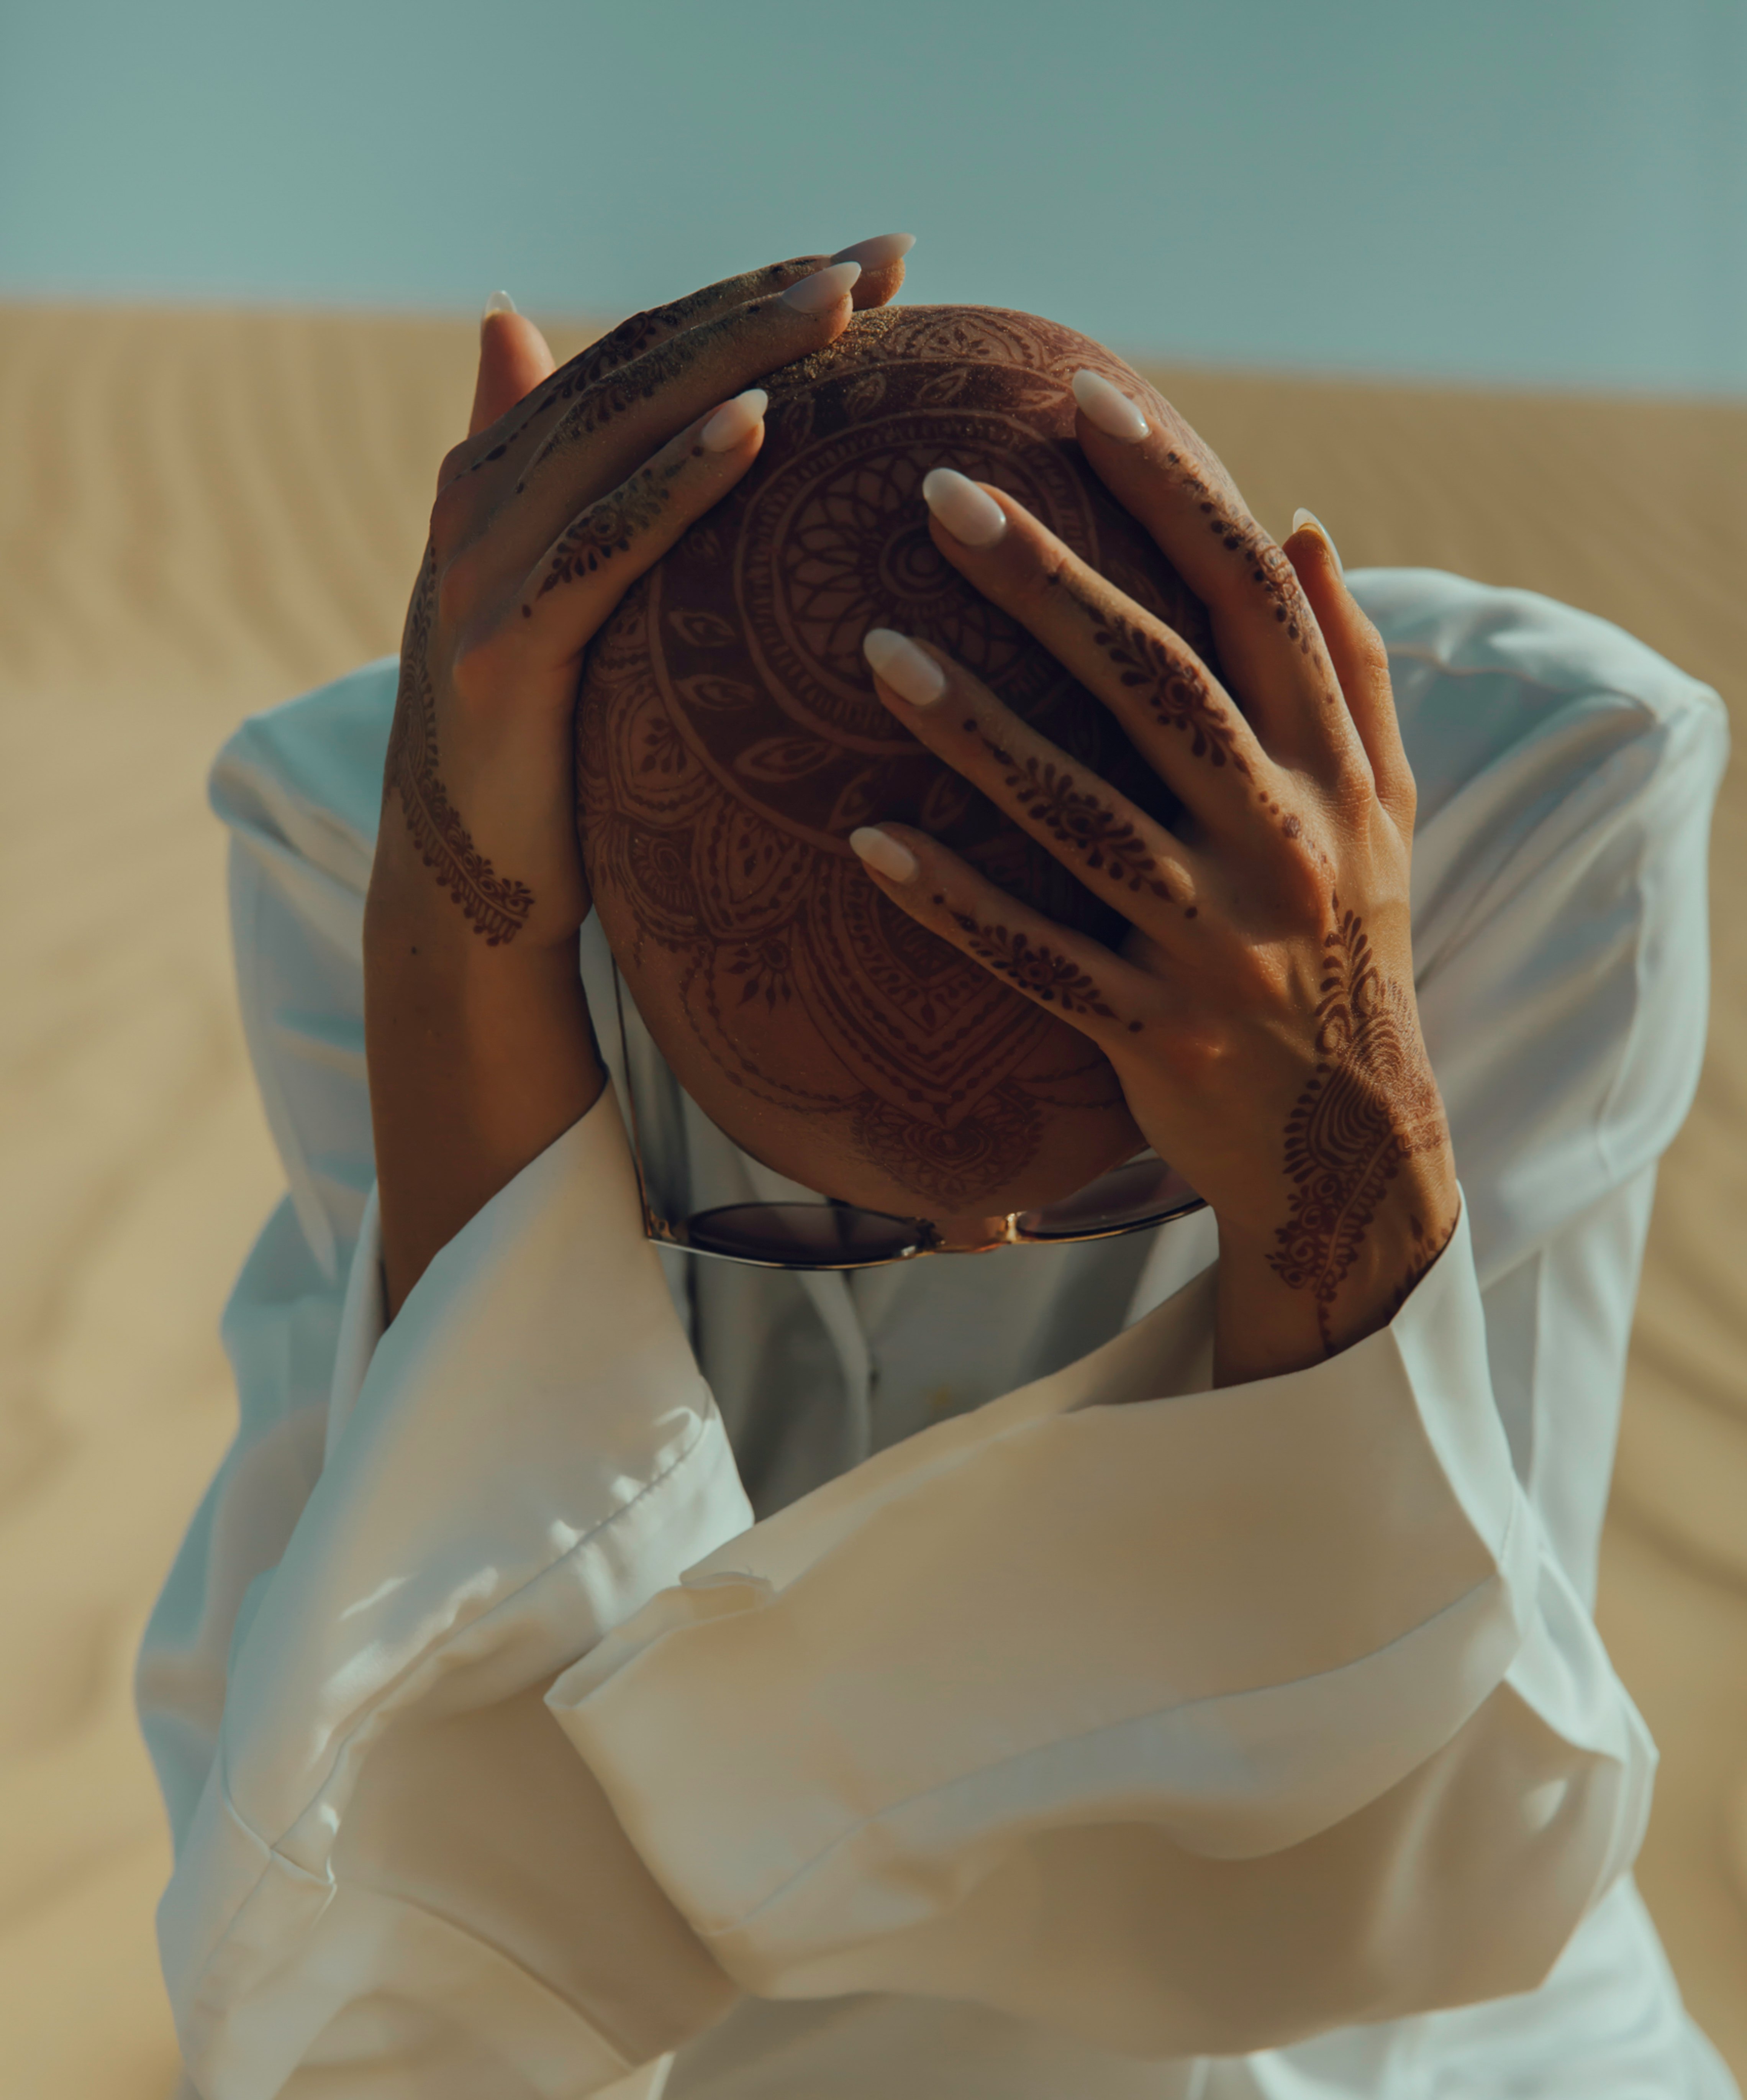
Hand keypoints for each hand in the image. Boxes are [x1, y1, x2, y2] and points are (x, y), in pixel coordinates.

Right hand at [365, 238, 914, 1314]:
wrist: (476, 894)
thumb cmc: (550, 750)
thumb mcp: (569, 611)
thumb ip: (572, 485)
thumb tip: (516, 328)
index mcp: (511, 479)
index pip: (647, 357)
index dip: (750, 298)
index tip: (875, 263)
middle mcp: (486, 505)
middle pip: (640, 373)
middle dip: (762, 307)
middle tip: (883, 259)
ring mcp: (481, 579)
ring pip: (619, 439)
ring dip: (731, 362)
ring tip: (837, 306)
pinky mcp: (496, 661)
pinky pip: (598, 556)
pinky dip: (671, 488)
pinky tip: (757, 432)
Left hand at [848, 372, 1458, 1384]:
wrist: (1352, 1137)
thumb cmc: (1355, 939)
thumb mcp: (1385, 805)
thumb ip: (1348, 667)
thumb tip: (1304, 524)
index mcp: (1338, 771)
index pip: (1255, 603)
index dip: (1176, 496)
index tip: (1085, 400)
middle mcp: (1286, 843)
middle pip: (1160, 688)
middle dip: (1051, 585)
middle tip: (941, 492)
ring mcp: (1219, 944)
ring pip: (1084, 821)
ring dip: (978, 732)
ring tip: (874, 649)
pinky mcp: (1159, 1033)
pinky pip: (1038, 961)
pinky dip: (955, 904)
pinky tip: (864, 842)